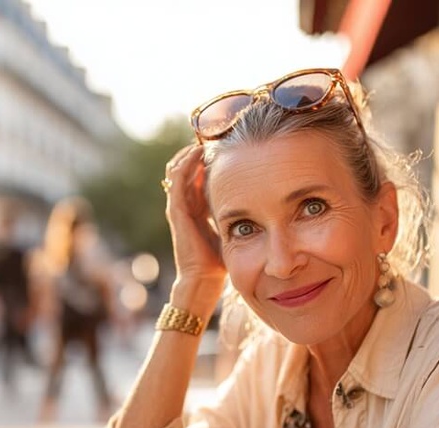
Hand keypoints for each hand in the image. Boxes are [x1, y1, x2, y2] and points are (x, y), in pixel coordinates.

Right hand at [163, 145, 224, 286]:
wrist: (204, 278)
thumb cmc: (219, 260)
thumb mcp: (231, 229)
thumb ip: (238, 214)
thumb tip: (261, 200)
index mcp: (197, 208)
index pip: (197, 175)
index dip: (206, 159)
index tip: (224, 146)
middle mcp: (185, 205)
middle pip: (185, 168)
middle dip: (197, 152)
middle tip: (214, 138)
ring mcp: (178, 206)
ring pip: (177, 169)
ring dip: (189, 152)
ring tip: (204, 139)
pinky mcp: (177, 210)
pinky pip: (177, 178)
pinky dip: (186, 162)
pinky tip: (199, 151)